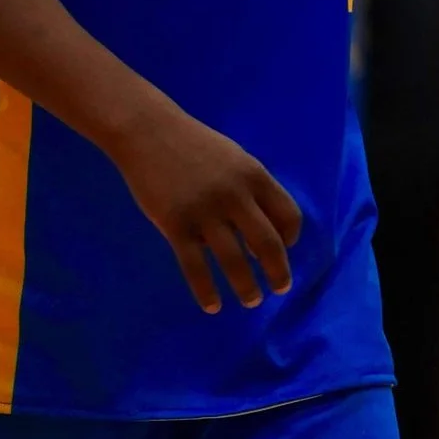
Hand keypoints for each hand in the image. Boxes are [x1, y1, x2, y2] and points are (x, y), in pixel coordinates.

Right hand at [110, 105, 302, 313]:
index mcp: (254, 175)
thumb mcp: (233, 158)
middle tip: (280, 289)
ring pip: (234, 261)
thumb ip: (250, 190)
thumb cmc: (193, 145)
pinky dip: (206, 291)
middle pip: (268, 244)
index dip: (291, 239)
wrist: (148, 132)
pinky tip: (212, 306)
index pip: (288, 215)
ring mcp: (204, 211)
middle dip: (278, 272)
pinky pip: (196, 267)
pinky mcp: (176, 225)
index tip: (284, 250)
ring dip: (246, 287)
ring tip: (251, 301)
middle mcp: (235, 195)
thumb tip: (263, 232)